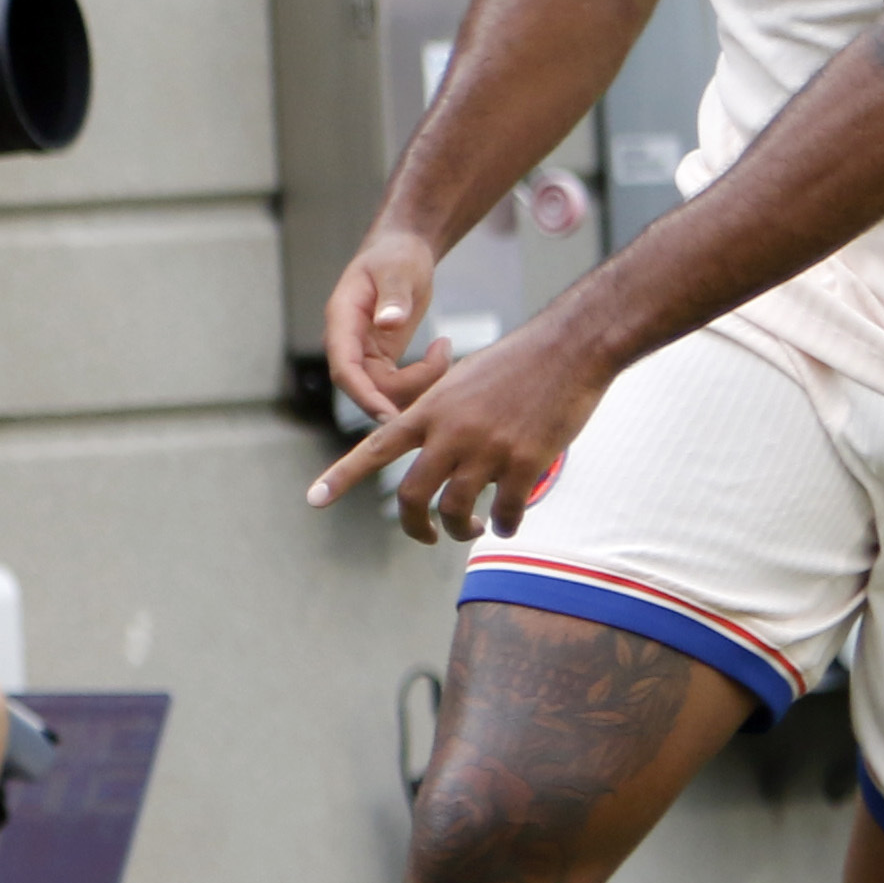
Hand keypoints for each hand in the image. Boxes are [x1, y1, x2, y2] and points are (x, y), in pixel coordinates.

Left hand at [309, 312, 604, 547]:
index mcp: (430, 409)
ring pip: (457, 511)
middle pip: (412, 495)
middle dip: (414, 527)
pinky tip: (508, 524)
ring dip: (462, 531)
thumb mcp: (462, 380)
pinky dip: (505, 526)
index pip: (375, 448)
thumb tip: (432, 450)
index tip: (314, 500)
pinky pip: (506, 512)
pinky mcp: (525, 463)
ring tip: (474, 529)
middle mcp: (451, 431)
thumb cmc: (517, 362)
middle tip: (426, 536)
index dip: (342, 477)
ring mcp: (487, 448)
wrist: (569, 347)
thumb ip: (440, 417)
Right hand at [316, 225, 446, 428]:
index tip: (389, 415)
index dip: (363, 395)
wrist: (401, 252)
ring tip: (445, 351)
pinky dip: (423, 379)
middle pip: (366, 388)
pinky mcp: (381, 361)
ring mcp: (363, 355)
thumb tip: (388, 323)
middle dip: (404, 390)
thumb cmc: (396, 255)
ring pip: (384, 392)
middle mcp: (348, 343)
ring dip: (419, 383)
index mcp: (342, 320)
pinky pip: (398, 386)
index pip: (344, 369)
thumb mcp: (398, 269)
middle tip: (443, 364)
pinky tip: (442, 353)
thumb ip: (393, 295)